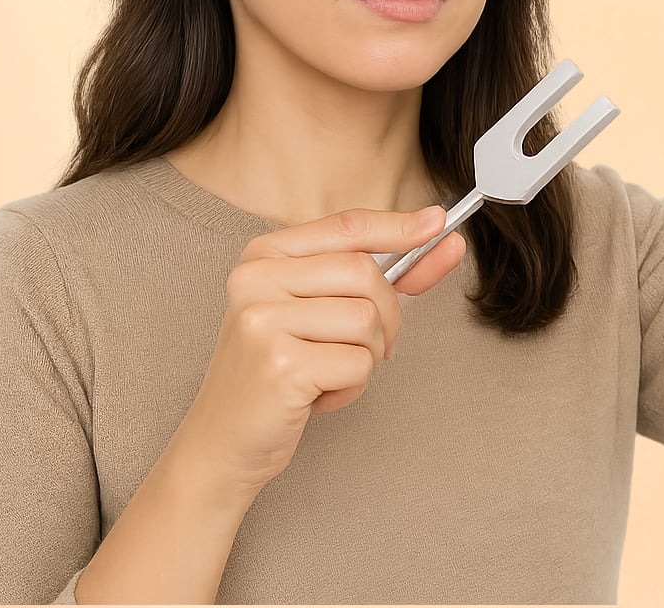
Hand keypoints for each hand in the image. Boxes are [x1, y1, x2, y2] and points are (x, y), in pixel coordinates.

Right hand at [170, 205, 463, 496]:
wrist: (222, 441)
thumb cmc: (277, 370)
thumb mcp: (317, 309)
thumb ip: (376, 275)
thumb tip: (442, 241)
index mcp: (265, 254)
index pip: (346, 227)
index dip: (398, 225)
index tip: (436, 222)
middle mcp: (257, 278)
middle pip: (364, 273)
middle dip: (387, 315)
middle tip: (368, 346)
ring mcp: (263, 321)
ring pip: (366, 319)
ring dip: (367, 355)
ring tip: (328, 371)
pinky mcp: (278, 366)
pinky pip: (357, 363)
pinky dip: (352, 386)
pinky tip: (317, 396)